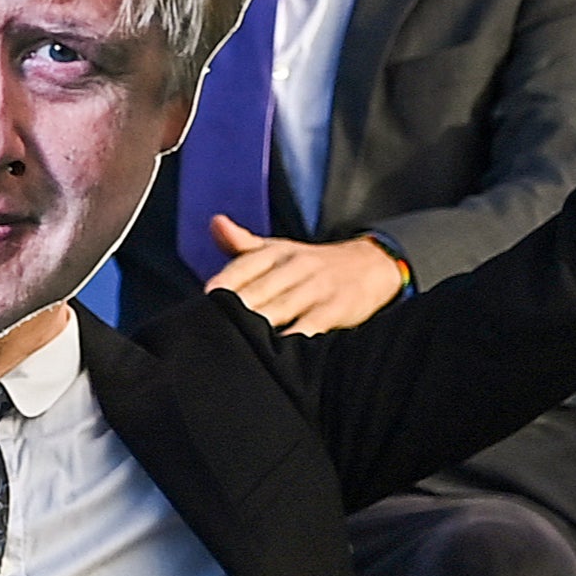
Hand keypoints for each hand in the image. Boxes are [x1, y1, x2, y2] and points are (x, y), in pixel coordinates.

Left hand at [201, 220, 410, 334]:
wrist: (370, 264)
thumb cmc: (310, 263)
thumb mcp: (278, 248)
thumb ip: (242, 243)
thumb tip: (215, 222)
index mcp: (276, 251)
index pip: (243, 267)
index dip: (223, 284)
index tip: (205, 301)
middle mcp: (295, 266)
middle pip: (259, 291)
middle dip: (237, 310)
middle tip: (212, 329)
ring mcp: (317, 287)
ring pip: (282, 308)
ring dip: (261, 325)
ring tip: (240, 343)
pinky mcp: (337, 307)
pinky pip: (312, 324)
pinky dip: (296, 338)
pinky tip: (280, 353)